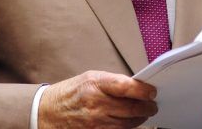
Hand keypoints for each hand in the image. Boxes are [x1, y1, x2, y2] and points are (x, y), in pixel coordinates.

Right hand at [38, 70, 157, 127]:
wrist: (48, 111)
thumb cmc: (72, 91)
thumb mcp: (90, 77)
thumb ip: (113, 81)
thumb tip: (136, 86)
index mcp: (96, 84)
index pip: (126, 87)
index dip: (143, 90)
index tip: (152, 91)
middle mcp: (96, 104)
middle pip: (131, 109)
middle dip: (147, 108)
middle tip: (153, 105)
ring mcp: (95, 122)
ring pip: (127, 124)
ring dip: (140, 119)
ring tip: (144, 114)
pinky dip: (127, 128)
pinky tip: (130, 122)